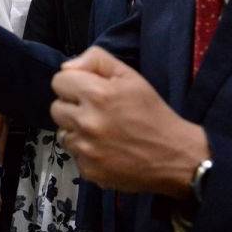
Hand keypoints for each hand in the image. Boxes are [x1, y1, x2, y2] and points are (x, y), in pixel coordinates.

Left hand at [50, 47, 209, 196]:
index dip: (74, 83)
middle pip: (56, 108)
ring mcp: (86, 150)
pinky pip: (74, 156)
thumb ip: (96, 61)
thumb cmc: (152, 113)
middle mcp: (86, 122)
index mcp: (96, 94)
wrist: (175, 156)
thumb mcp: (131, 76)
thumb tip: (67, 67)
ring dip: (77, 132)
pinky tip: (106, 150)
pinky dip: (86, 153)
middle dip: (73, 107)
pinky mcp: (88, 171)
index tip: (90, 91)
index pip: (59, 81)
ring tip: (102, 132)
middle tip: (96, 112)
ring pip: (63, 133)